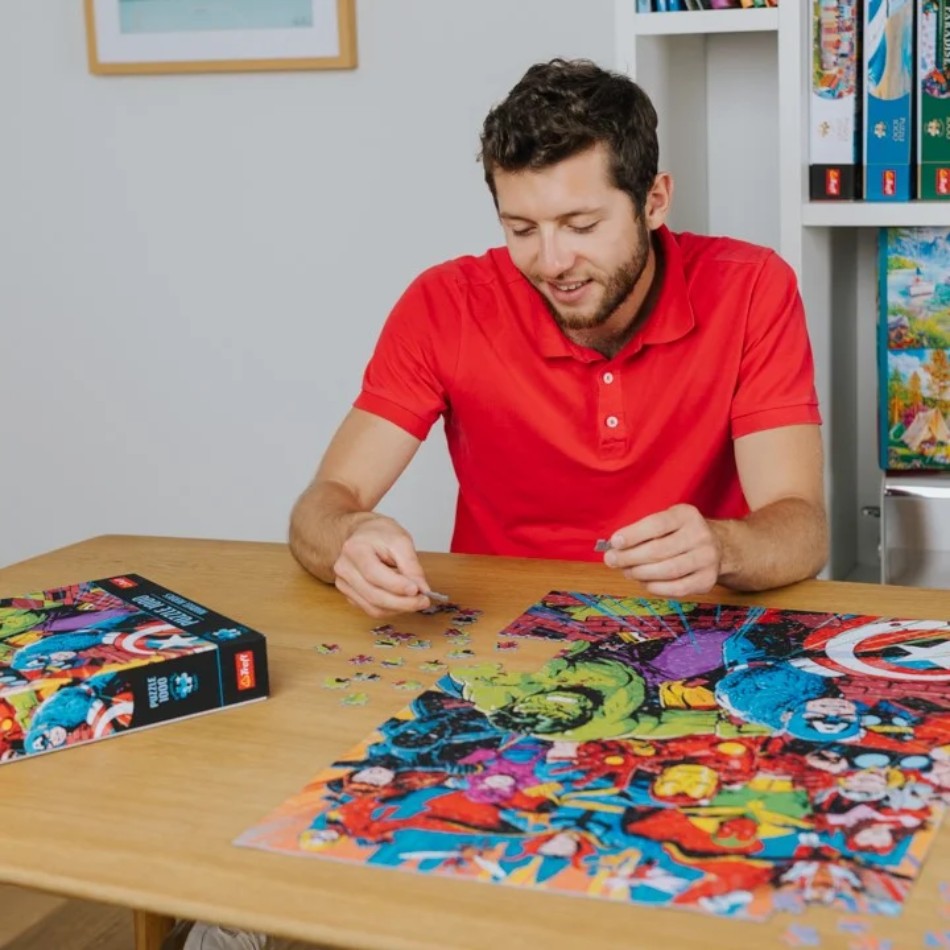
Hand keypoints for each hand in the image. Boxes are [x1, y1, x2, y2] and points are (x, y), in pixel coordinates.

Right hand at [333, 514, 432, 617]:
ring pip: (373, 608)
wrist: (363, 533)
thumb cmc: (380, 534)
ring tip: (415, 602)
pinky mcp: (349, 594)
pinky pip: (371, 609)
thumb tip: (422, 589)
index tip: (417, 590)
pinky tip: (401, 601)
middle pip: (373, 595)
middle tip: (423, 601)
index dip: (396, 586)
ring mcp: (344, 583)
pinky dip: (390, 609)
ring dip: (398, 609)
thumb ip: (411, 565)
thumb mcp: (401, 540)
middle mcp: (345, 568)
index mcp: (355, 549)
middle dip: (402, 602)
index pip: (374, 574)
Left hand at [603, 504, 721, 596]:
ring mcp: (707, 558)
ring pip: (668, 570)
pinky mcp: (707, 580)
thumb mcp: (666, 521)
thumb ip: (642, 531)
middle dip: (630, 557)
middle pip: (659, 550)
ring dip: (641, 573)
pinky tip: (644, 583)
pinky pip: (677, 588)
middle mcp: (700, 535)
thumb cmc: (679, 533)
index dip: (633, 534)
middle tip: (612, 561)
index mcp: (686, 515)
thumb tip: (615, 548)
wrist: (717, 546)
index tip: (615, 542)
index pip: (656, 524)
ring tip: (627, 571)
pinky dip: (656, 587)